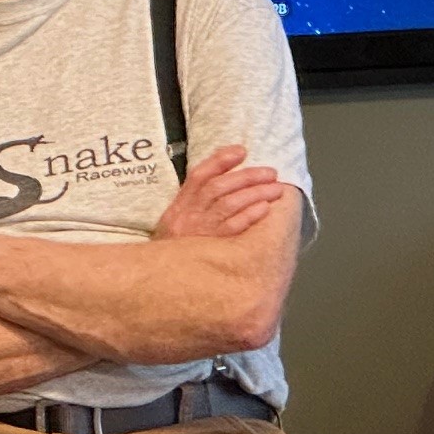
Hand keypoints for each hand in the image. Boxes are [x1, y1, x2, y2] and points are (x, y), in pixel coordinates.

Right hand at [154, 145, 283, 239]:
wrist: (158, 282)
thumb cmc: (176, 252)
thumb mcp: (176, 224)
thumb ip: (195, 204)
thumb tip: (225, 179)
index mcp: (178, 207)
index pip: (198, 177)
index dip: (220, 161)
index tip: (241, 151)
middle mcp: (187, 216)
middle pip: (218, 187)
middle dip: (246, 176)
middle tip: (270, 173)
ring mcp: (198, 232)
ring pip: (228, 204)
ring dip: (254, 193)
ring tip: (275, 189)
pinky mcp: (210, 250)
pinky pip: (232, 228)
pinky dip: (249, 216)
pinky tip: (264, 209)